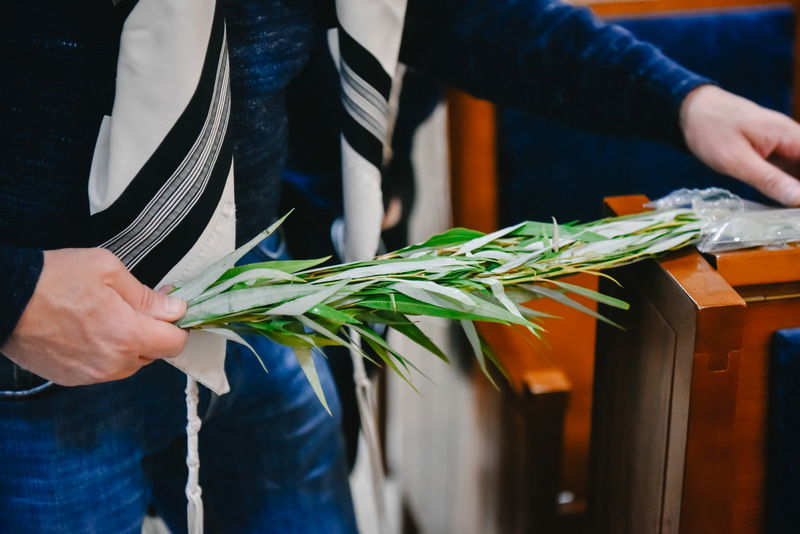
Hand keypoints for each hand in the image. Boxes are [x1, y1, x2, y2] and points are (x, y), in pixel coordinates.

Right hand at [1, 248, 187, 385]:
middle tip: (135, 305)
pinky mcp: (72, 379)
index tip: (169, 309)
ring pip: (130, 363)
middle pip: (154, 353)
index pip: (176, 343)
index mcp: (127, 336)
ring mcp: (91, 375)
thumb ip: (147, 296)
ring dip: (129, 343)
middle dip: (152, 331)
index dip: (177, 324)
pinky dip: (106, 352)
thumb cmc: (53, 280)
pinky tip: (90, 330)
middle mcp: (113, 364)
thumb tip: (175, 309)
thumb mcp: (108, 270)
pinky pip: (105, 369)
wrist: (3, 300)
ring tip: (107, 315)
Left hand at [681, 85, 799, 204]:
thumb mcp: (737, 160)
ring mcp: (782, 145)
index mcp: (790, 136)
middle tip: (794, 216)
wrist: (691, 110)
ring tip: (791, 215)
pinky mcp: (770, 152)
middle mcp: (792, 139)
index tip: (799, 207)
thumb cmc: (711, 130)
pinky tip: (784, 205)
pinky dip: (788, 186)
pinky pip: (788, 170)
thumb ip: (769, 180)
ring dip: (797, 190)